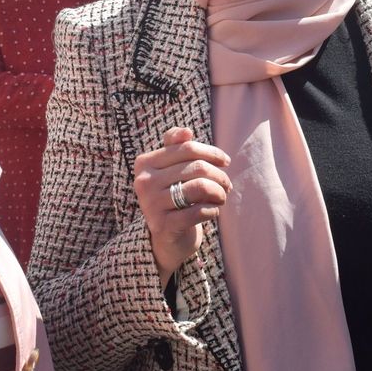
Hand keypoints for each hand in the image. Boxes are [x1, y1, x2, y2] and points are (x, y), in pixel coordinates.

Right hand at [133, 127, 231, 284]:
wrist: (166, 238)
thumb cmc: (174, 196)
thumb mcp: (172, 169)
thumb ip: (176, 146)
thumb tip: (186, 131)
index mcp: (145, 163)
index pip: (187, 148)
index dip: (212, 153)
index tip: (226, 162)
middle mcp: (143, 182)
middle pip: (197, 167)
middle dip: (219, 176)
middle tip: (227, 185)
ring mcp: (151, 204)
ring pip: (200, 187)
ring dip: (219, 193)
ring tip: (222, 198)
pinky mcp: (163, 226)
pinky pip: (199, 211)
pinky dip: (212, 210)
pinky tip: (213, 212)